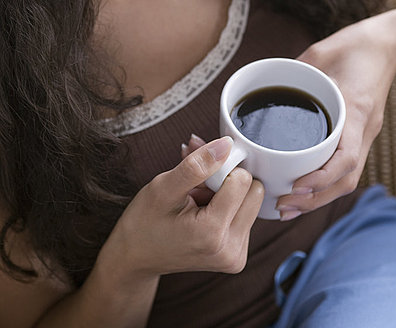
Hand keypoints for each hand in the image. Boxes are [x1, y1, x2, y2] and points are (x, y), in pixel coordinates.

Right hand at [98, 137, 263, 282]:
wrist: (136, 256)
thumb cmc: (145, 221)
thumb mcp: (164, 187)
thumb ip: (196, 165)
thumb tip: (227, 145)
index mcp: (213, 234)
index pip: (243, 181)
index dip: (221, 169)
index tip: (199, 176)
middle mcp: (231, 250)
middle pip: (254, 191)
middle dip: (228, 180)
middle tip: (199, 188)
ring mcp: (236, 256)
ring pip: (252, 201)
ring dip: (227, 193)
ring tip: (198, 202)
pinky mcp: (237, 256)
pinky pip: (246, 214)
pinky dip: (227, 205)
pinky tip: (204, 210)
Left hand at [276, 9, 395, 219]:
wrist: (384, 43)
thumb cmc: (354, 44)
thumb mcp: (319, 54)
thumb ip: (293, 72)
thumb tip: (260, 87)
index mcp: (355, 110)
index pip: (346, 157)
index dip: (321, 178)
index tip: (295, 186)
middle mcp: (363, 128)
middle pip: (346, 178)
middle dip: (314, 199)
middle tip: (282, 207)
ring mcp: (364, 132)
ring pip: (347, 177)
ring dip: (319, 198)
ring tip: (288, 207)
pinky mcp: (360, 132)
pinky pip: (345, 165)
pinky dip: (325, 182)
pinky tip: (304, 188)